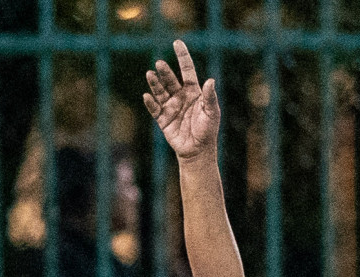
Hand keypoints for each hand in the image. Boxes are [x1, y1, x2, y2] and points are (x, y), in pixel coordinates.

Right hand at [144, 40, 220, 162]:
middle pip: (170, 80)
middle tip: (160, 64)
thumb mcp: (212, 113)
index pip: (187, 70)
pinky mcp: (163, 119)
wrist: (198, 151)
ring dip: (155, 83)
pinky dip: (150, 103)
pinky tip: (147, 96)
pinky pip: (154, 108)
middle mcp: (180, 96)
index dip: (182, 56)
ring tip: (150, 74)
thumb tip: (210, 80)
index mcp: (193, 92)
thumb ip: (210, 97)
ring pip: (160, 91)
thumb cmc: (208, 131)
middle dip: (165, 71)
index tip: (177, 42)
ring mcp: (170, 107)